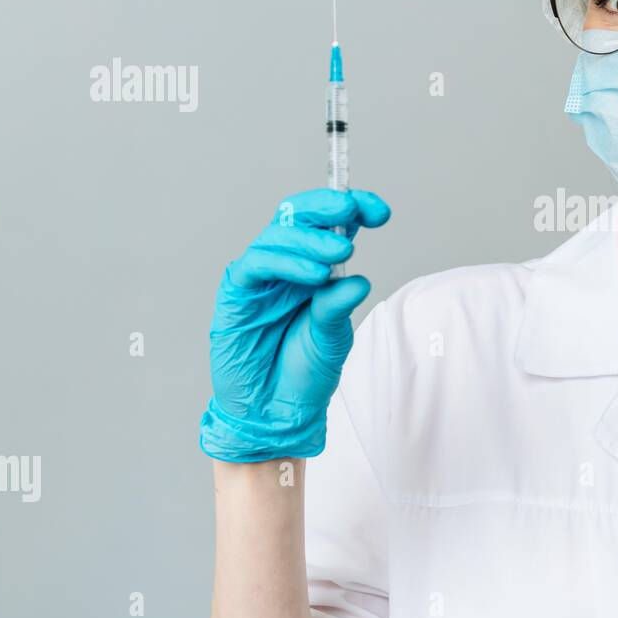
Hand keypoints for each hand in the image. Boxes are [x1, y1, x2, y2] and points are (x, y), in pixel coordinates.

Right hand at [199, 188, 391, 462]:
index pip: (331, 223)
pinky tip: (313, 274)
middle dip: (327, 206)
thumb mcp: (333, 337)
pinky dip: (285, 262)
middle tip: (353, 211)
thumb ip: (339, 305)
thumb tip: (359, 280)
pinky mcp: (236, 294)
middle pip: (299, 216)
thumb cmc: (303, 371)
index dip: (354, 208)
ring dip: (311, 238)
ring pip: (277, 235)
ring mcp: (260, 278)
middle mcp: (286, 265)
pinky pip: (256, 264)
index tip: (380, 211)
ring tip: (340, 252)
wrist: (274, 411)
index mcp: (314, 267)